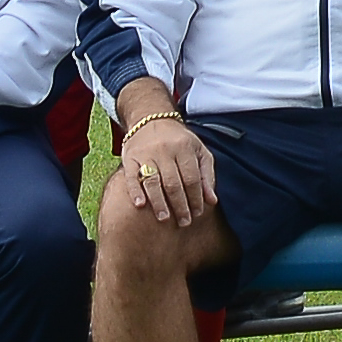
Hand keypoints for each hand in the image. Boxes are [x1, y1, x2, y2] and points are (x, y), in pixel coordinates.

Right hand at [114, 113, 217, 230]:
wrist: (151, 119)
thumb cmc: (180, 141)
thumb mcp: (199, 151)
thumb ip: (206, 175)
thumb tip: (211, 201)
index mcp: (185, 147)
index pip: (192, 178)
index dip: (195, 198)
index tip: (198, 213)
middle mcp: (165, 150)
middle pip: (173, 182)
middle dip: (180, 205)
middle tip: (184, 222)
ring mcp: (146, 153)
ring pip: (153, 181)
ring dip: (159, 202)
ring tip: (164, 218)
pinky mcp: (129, 157)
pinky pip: (131, 176)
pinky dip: (135, 191)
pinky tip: (140, 205)